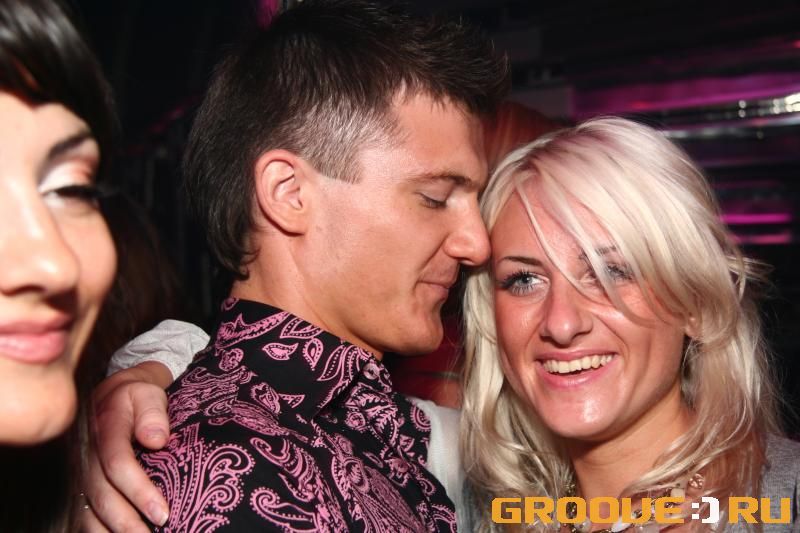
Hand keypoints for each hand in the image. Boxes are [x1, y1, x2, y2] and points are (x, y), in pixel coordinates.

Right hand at [83, 362, 172, 531]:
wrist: (113, 394)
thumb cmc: (138, 396)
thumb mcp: (148, 393)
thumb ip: (153, 413)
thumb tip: (156, 439)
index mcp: (106, 428)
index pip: (118, 463)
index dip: (139, 490)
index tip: (162, 513)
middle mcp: (87, 453)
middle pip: (101, 494)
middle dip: (126, 521)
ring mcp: (79, 470)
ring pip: (88, 509)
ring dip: (110, 531)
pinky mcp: (79, 483)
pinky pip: (82, 512)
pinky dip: (97, 530)